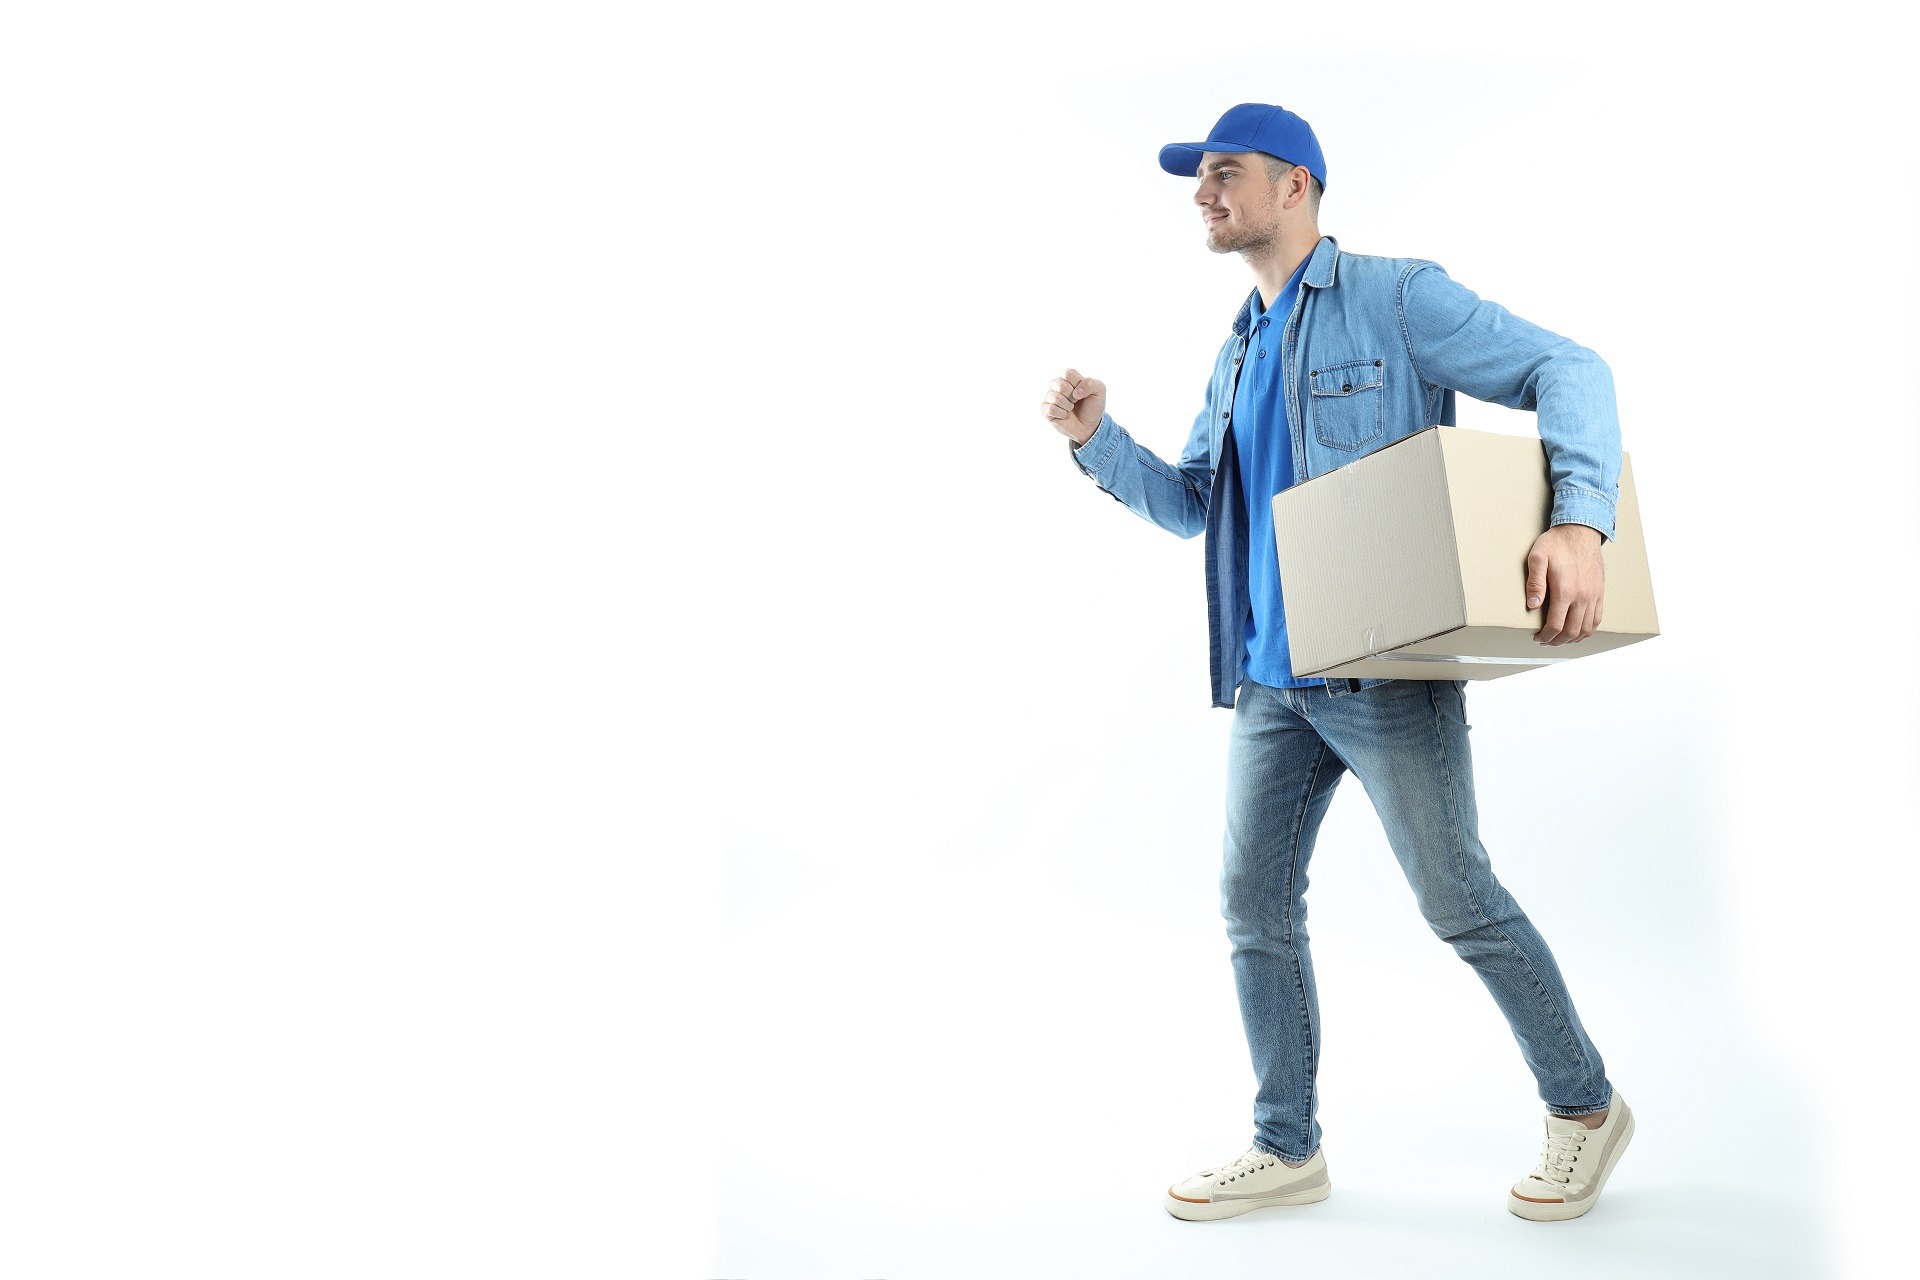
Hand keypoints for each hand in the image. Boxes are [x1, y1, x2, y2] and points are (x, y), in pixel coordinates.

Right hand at [1041, 369, 1106, 445]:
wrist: (1090, 425)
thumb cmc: (1092, 406)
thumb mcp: (1099, 390)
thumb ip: (1090, 384)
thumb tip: (1076, 392)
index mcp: (1068, 377)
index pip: (1068, 374)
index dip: (1078, 384)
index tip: (1082, 392)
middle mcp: (1056, 384)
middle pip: (1061, 385)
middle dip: (1073, 397)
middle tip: (1076, 401)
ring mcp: (1049, 397)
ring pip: (1056, 398)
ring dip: (1068, 406)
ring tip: (1071, 408)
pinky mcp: (1045, 410)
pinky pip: (1051, 409)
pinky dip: (1062, 414)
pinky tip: (1065, 415)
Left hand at [1525, 524, 1605, 644]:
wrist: (1581, 531)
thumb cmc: (1557, 543)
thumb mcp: (1538, 557)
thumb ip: (1534, 582)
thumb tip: (1533, 605)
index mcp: (1565, 590)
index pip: (1556, 625)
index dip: (1545, 636)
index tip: (1537, 638)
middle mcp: (1583, 596)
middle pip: (1571, 631)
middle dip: (1557, 641)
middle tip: (1546, 641)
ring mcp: (1594, 595)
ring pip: (1586, 629)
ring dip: (1572, 639)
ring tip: (1559, 639)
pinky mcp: (1600, 592)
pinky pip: (1597, 618)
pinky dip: (1587, 630)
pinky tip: (1578, 632)